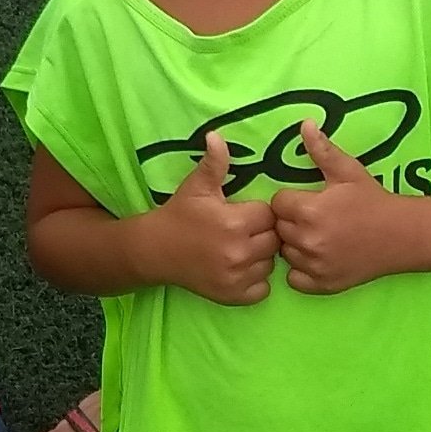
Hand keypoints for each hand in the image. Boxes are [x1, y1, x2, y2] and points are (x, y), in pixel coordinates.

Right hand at [146, 131, 276, 306]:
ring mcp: (237, 277)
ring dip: (262, 256)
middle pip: (274, 240)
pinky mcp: (234, 296)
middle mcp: (239, 252)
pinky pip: (263, 288)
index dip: (259, 212)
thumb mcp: (196, 186)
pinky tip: (242, 267)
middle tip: (246, 229)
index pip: (269, 215)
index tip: (246, 212)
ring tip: (244, 247)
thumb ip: (214, 163)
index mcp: (234, 223)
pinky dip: (257, 280)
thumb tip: (217, 135)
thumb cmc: (179, 214)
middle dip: (264, 233)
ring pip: (270, 264)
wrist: (156, 250)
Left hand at [269, 123, 421, 294]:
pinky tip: (317, 258)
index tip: (305, 200)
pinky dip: (301, 271)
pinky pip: (295, 279)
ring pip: (286, 253)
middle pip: (279, 229)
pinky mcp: (324, 285)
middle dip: (291, 222)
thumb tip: (304, 123)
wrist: (402, 235)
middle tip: (312, 218)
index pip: (277, 204)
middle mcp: (308, 241)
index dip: (290, 200)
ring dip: (295, 245)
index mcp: (309, 211)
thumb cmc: (373, 200)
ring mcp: (316, 265)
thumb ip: (322, 149)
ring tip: (316, 236)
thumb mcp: (347, 171)